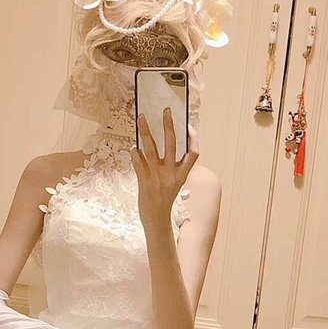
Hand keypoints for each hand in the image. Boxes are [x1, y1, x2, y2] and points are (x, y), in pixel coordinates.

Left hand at [131, 108, 198, 231]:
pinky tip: (133, 147)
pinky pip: (138, 162)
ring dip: (146, 131)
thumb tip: (162, 144)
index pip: (194, 154)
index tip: (189, 127)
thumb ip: (172, 167)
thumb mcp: (175, 183)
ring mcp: (157, 177)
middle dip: (168, 124)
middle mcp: (171, 174)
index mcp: (182, 174)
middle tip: (165, 110)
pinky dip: (135, 153)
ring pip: (151, 148)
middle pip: (172, 143)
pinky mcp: (144, 181)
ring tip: (141, 118)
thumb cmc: (164, 199)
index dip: (193, 139)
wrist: (156, 219)